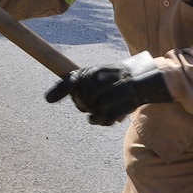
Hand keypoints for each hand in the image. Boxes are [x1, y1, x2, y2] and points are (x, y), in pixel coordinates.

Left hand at [45, 60, 174, 125]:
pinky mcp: (117, 108)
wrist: (144, 80)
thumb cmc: (117, 77)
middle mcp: (98, 83)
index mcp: (92, 72)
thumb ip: (75, 82)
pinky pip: (99, 119)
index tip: (48, 99)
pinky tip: (101, 116)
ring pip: (90, 111)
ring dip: (93, 111)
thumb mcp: (97, 73)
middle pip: (79, 101)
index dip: (58, 91)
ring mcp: (108, 96)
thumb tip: (47, 98)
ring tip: (103, 104)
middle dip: (82, 103)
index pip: (71, 82)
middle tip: (92, 100)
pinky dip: (99, 120)